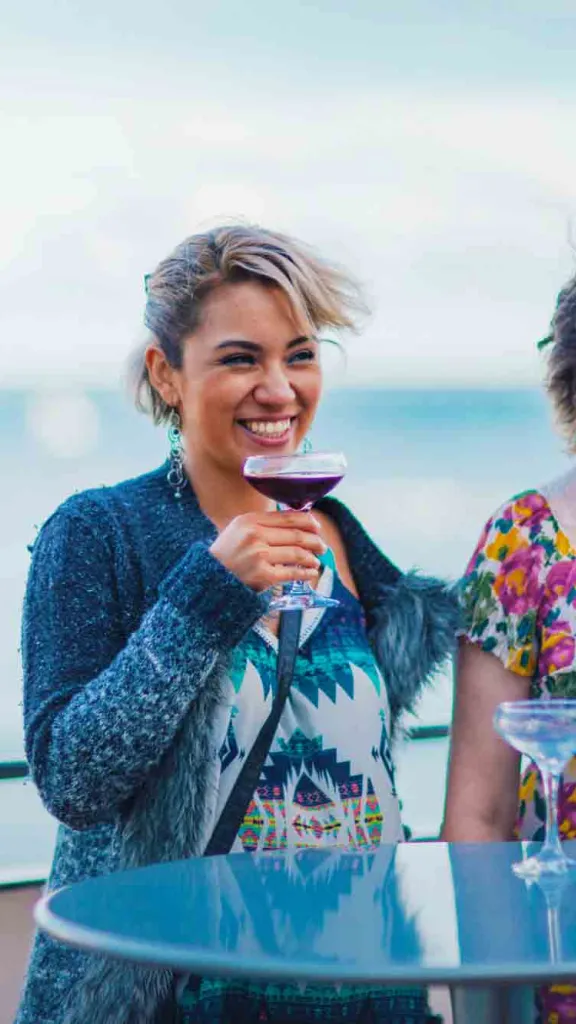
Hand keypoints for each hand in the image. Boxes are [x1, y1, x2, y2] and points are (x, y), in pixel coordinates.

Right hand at [210, 511, 326, 591]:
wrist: (209, 577)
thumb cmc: (228, 554)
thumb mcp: (239, 529)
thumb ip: (264, 523)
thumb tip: (298, 522)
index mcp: (250, 520)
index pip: (288, 517)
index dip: (308, 521)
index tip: (317, 527)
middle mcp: (254, 535)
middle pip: (296, 534)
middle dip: (315, 540)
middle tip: (322, 545)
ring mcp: (259, 555)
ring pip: (296, 553)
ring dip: (312, 557)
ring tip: (316, 560)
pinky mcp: (263, 575)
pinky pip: (291, 572)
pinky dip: (305, 572)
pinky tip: (311, 572)